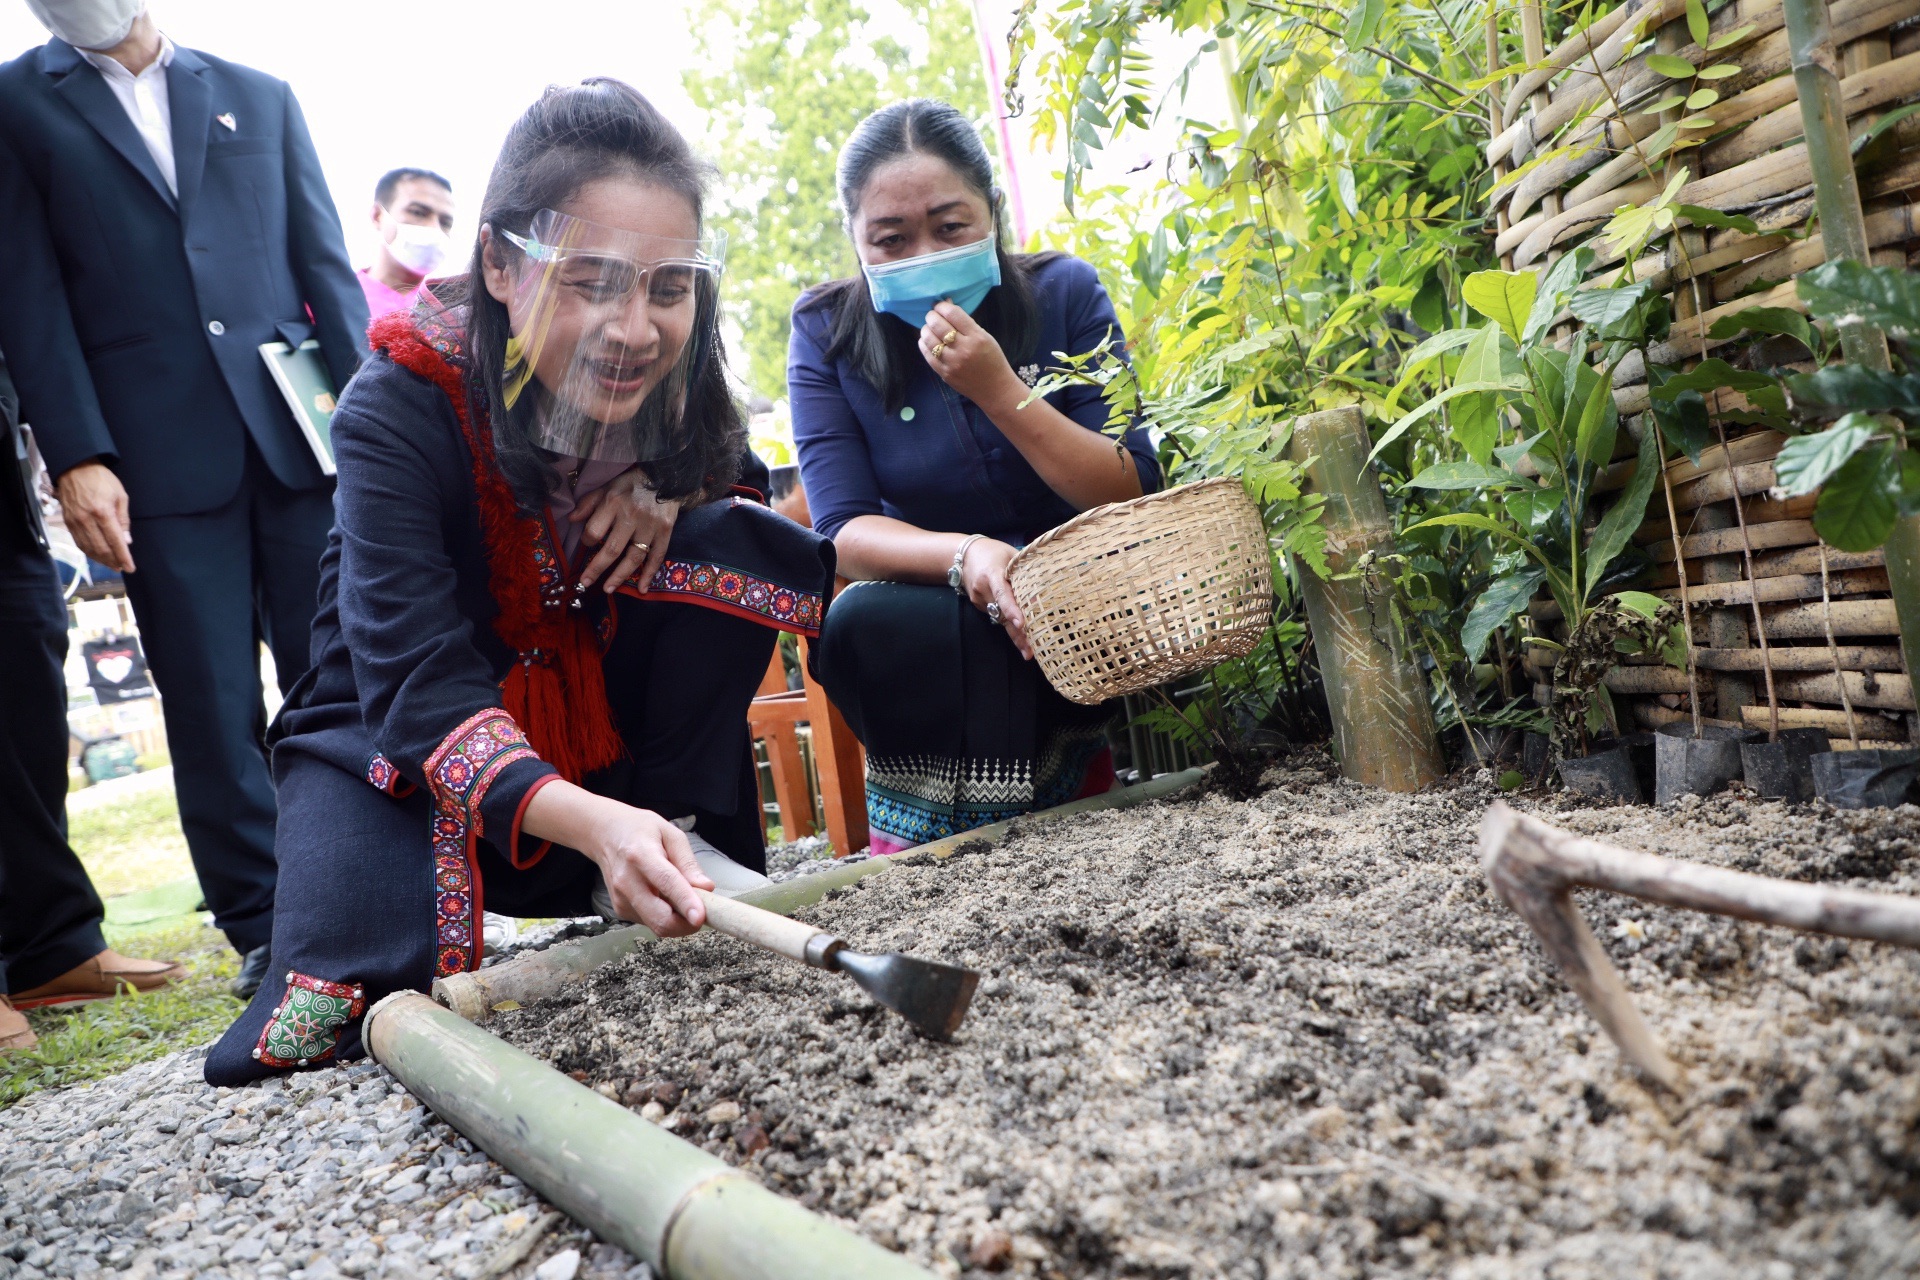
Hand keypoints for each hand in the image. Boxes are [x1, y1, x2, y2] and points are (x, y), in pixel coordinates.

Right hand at [55, 461, 134, 572]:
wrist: (75, 468)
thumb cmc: (102, 480)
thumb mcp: (120, 496)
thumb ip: (123, 520)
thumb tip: (126, 541)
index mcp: (103, 512)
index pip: (115, 541)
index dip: (123, 557)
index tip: (130, 568)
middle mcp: (87, 520)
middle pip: (101, 548)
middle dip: (113, 561)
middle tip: (122, 568)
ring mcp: (75, 522)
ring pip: (88, 548)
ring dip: (101, 560)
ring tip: (112, 565)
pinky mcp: (67, 522)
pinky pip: (78, 542)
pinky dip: (89, 552)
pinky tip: (97, 556)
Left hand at [572, 467, 679, 595]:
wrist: (667, 476)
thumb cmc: (632, 483)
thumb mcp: (608, 486)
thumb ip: (589, 502)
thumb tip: (571, 519)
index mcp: (613, 503)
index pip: (594, 530)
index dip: (587, 540)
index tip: (587, 542)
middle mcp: (631, 516)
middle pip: (612, 549)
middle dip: (596, 568)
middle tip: (586, 582)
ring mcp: (650, 526)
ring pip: (633, 557)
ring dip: (620, 576)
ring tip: (608, 589)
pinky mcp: (665, 532)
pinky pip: (657, 557)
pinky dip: (649, 574)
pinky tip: (642, 589)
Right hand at [585, 804, 714, 936]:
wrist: (605, 835)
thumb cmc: (640, 830)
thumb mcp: (670, 834)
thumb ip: (688, 862)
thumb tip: (706, 888)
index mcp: (641, 855)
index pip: (666, 882)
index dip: (685, 901)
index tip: (700, 916)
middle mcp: (626, 881)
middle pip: (659, 917)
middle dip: (687, 923)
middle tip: (704, 912)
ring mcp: (621, 899)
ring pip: (657, 925)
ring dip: (678, 921)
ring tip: (683, 899)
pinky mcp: (620, 910)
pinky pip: (651, 923)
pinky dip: (665, 917)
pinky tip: (665, 899)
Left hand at [920, 301, 1022, 410]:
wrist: (995, 389)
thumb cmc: (993, 360)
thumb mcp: (986, 337)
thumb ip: (966, 323)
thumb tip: (947, 305)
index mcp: (977, 337)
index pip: (953, 314)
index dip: (942, 306)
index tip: (940, 305)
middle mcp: (963, 349)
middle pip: (938, 325)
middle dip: (931, 316)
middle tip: (932, 315)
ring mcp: (952, 363)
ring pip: (928, 339)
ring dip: (926, 329)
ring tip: (929, 328)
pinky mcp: (944, 373)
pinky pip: (927, 354)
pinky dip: (924, 344)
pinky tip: (927, 341)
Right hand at [959, 537, 1032, 659]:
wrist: (962, 554)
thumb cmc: (992, 551)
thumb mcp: (1010, 554)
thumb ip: (1024, 571)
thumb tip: (1042, 591)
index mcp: (991, 574)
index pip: (1002, 594)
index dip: (1012, 610)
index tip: (1021, 624)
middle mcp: (983, 590)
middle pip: (1002, 615)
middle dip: (1017, 635)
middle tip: (1030, 652)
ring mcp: (979, 600)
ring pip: (1000, 619)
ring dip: (1015, 633)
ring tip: (1029, 649)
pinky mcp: (979, 606)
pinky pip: (996, 615)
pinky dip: (1008, 623)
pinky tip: (1020, 632)